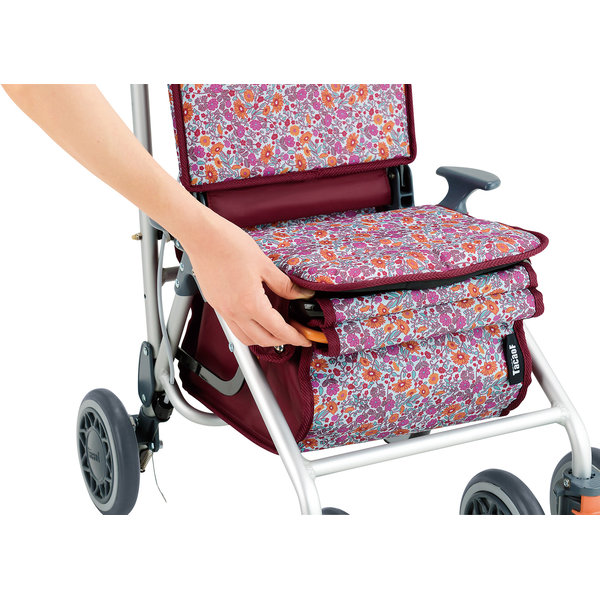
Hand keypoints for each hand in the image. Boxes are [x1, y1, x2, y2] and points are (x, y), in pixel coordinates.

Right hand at [182, 208, 313, 347]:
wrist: (202, 237)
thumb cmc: (229, 245)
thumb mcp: (264, 264)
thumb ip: (284, 284)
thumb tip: (301, 294)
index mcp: (250, 303)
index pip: (278, 330)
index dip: (295, 337)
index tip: (305, 339)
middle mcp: (235, 312)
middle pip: (263, 340)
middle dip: (282, 341)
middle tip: (296, 334)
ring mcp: (223, 310)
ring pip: (246, 338)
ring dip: (263, 339)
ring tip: (277, 331)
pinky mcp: (216, 305)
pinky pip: (234, 328)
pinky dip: (248, 331)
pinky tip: (256, 320)